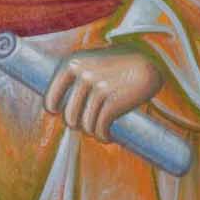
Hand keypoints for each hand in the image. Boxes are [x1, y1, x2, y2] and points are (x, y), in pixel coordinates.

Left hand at [43, 49, 162, 142]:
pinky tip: (108, 136)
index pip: (50, 101)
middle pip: (69, 118)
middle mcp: (82, 74)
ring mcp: (97, 88)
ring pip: (85, 126)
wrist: (149, 62)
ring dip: (94, 132)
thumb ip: (73, 79)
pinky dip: (103, 137)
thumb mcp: (90, 63)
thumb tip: (55, 109)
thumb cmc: (116, 66)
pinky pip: (100, 129)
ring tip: (101, 130)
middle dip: (79, 126)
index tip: (70, 115)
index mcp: (71, 63)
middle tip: (91, 124)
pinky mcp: (112, 102)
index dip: (58, 113)